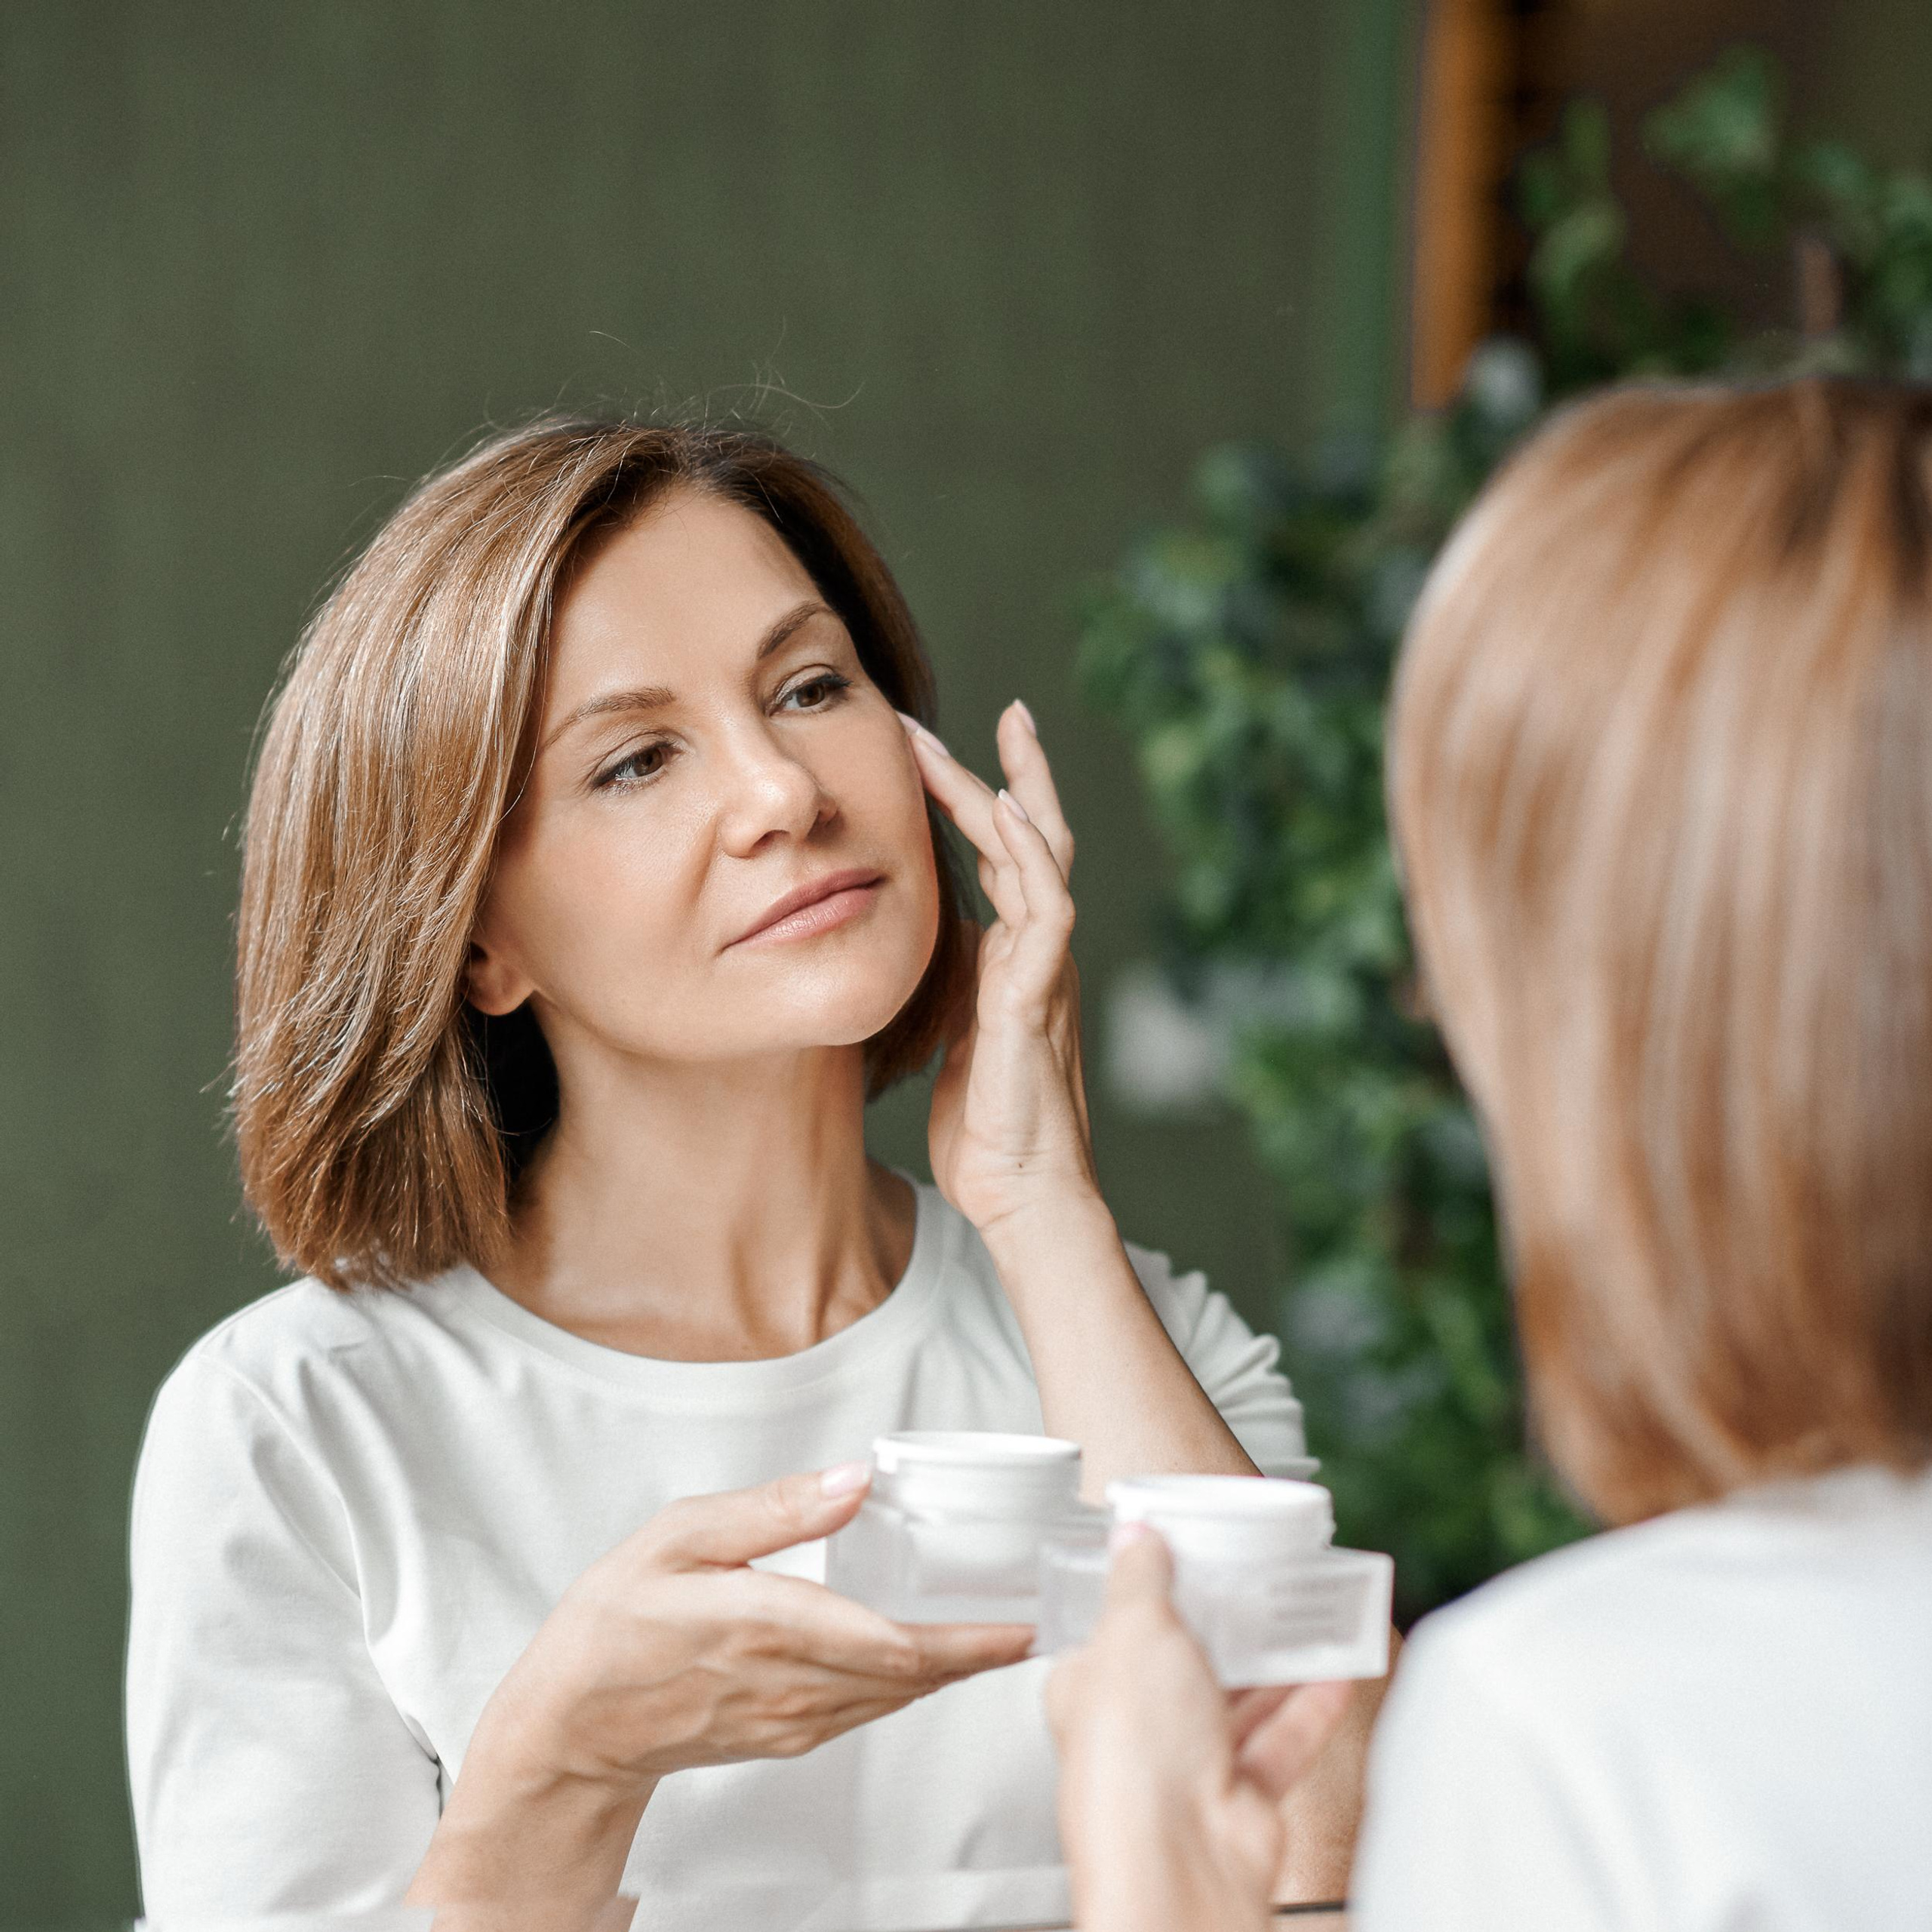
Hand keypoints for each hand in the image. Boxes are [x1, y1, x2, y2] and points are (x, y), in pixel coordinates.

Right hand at [481, 1463, 1034, 1788]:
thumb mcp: (680, 1536)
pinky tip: (934, 1659)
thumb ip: (774, 1509)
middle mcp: (791, 1683)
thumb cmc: (615, 1623)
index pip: (893, 1642)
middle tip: (1044, 1616)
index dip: (969, 1638)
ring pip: (897, 1699)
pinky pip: (868, 1712)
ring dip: (956, 1670)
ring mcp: (792, 1719)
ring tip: (1008, 1632)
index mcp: (768, 1625)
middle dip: (983, 1651)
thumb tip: (853, 1480)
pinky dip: (913, 1685)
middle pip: (913, 1676)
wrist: (571, 1724)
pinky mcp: (787, 1736)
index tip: (1024, 1618)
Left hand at [898, 700, 1096, 1233]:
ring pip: (1044, 862)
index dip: (975, 799)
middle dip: (1013, 772)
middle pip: (1035, 839)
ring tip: (1000, 737)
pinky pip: (1045, 918)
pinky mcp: (1036, 1002)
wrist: (1021, 1196)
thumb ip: (954, 982)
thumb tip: (928, 940)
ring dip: (1017, 795)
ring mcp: (1044, 973)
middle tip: (992, 711)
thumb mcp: (957, 1033)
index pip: (1003, 858)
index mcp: (1016, 956)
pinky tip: (1012, 819)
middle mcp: (1038, 953)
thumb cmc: (989, 1127)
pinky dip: (1031, 864)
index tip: (934, 746)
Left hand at [1045, 1526, 1353, 1931]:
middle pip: (1183, 1667)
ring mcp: (1190, 1768)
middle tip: (1257, 1581)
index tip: (1185, 1557)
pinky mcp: (1241, 1799)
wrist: (1179, 1860)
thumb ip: (1139, 1580)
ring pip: (1238, 1704)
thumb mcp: (1133, 1632)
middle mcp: (1137, 1731)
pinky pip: (1281, 1743)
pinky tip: (1335, 1674)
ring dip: (1274, 1664)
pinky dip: (1309, 1708)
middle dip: (1222, 1628)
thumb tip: (1134, 1537)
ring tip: (1306, 1616)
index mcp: (1090, 1687)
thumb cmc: (1133, 1756)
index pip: (1115, 1630)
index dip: (1147, 1593)